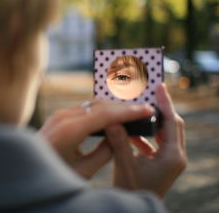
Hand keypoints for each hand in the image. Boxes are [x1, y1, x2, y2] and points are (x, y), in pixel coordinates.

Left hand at [38, 101, 153, 178]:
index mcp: (69, 131)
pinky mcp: (59, 116)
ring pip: (92, 104)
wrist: (27, 170)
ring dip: (113, 107)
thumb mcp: (83, 170)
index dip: (128, 112)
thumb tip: (118, 135)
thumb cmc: (54, 174)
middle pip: (100, 106)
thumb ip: (104, 152)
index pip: (105, 115)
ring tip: (133, 112)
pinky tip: (113, 114)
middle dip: (124, 107)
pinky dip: (101, 109)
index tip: (147, 110)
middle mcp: (63, 117)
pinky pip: (84, 108)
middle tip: (145, 110)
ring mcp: (59, 114)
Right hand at [106, 83, 186, 197]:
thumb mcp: (125, 166)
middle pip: (173, 125)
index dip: (165, 103)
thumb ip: (119, 143)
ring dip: (153, 121)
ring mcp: (171, 160)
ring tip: (139, 110)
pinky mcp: (163, 163)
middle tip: (152, 92)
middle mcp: (176, 157)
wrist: (135, 209)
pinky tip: (131, 132)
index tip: (159, 87)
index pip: (172, 122)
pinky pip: (157, 142)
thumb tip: (112, 121)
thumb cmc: (132, 190)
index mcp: (172, 156)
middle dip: (162, 108)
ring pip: (165, 133)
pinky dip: (146, 135)